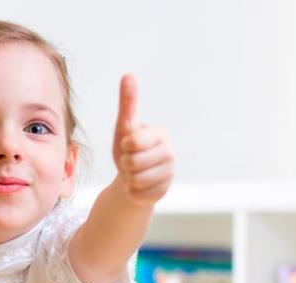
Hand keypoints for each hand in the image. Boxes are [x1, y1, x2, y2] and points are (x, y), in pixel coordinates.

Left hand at [112, 74, 173, 205]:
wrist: (132, 177)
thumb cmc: (128, 148)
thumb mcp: (125, 125)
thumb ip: (128, 102)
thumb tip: (128, 75)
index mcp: (160, 134)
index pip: (134, 141)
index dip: (125, 146)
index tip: (128, 145)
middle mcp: (169, 153)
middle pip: (134, 162)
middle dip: (125, 164)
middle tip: (130, 162)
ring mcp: (169, 174)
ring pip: (136, 180)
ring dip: (129, 178)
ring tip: (134, 173)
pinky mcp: (164, 191)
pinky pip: (138, 194)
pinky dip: (132, 192)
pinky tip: (138, 186)